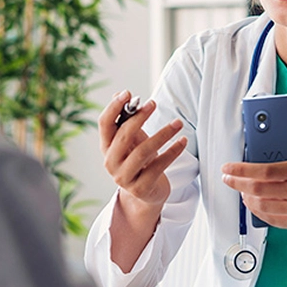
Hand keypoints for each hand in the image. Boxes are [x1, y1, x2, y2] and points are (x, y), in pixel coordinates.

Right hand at [99, 90, 186, 210]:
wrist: (146, 193)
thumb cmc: (139, 160)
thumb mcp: (133, 139)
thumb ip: (126, 119)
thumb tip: (119, 94)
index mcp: (106, 147)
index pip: (104, 124)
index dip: (113, 107)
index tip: (128, 93)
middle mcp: (111, 163)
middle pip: (123, 136)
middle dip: (139, 118)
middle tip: (153, 103)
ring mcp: (124, 178)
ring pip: (143, 152)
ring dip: (162, 134)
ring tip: (178, 123)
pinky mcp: (141, 188)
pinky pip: (159, 166)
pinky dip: (172, 152)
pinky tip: (183, 141)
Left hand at [221, 135, 286, 267]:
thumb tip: (284, 131)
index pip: (265, 170)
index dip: (242, 169)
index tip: (229, 167)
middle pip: (259, 189)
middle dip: (237, 183)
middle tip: (227, 178)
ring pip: (263, 206)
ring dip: (246, 198)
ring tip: (240, 189)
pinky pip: (273, 220)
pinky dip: (258, 212)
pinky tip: (253, 203)